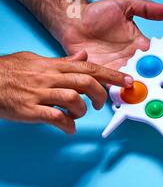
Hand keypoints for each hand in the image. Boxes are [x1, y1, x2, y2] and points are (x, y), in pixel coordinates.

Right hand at [0, 51, 132, 133]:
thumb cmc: (10, 72)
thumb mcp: (37, 61)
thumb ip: (63, 61)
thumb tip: (83, 57)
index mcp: (53, 66)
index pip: (89, 67)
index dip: (111, 75)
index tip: (127, 81)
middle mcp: (49, 78)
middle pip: (85, 82)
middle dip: (100, 94)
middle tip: (102, 104)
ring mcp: (40, 94)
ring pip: (73, 99)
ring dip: (82, 110)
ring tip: (77, 115)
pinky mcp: (30, 110)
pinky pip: (55, 118)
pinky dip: (67, 125)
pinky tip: (68, 129)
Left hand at [60, 0, 162, 98]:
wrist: (73, 22)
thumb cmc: (97, 14)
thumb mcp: (125, 6)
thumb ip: (146, 9)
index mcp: (144, 46)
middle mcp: (136, 62)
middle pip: (161, 76)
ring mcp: (122, 71)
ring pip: (144, 87)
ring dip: (158, 97)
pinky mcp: (107, 78)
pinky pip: (120, 91)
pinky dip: (131, 99)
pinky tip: (143, 107)